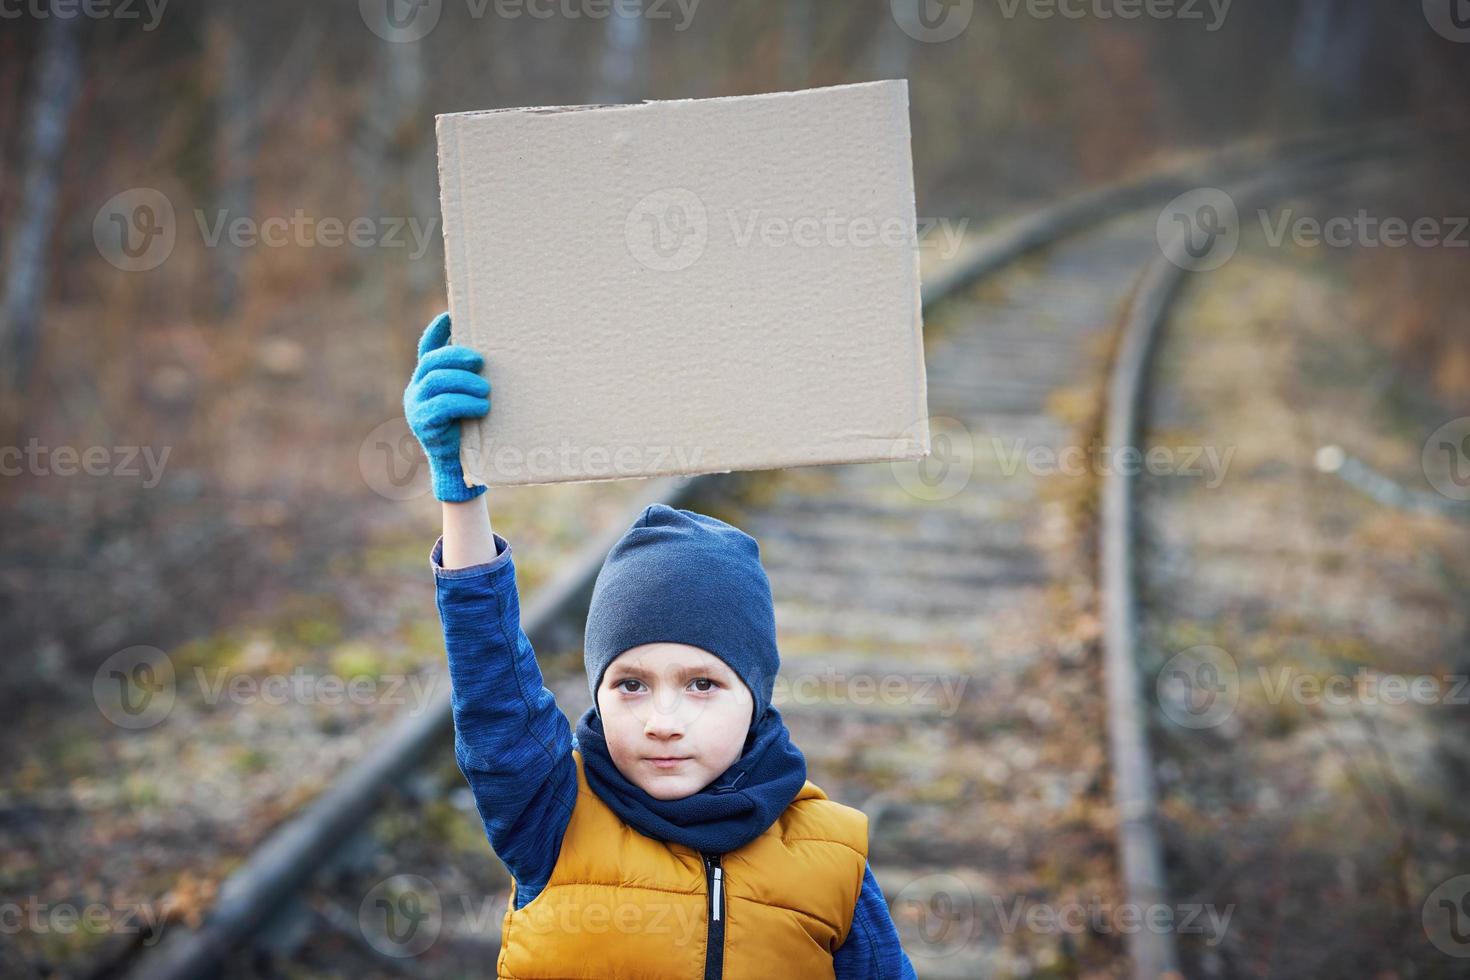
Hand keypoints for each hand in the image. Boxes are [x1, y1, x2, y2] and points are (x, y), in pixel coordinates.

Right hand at [404, 311, 489, 501]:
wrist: (461, 471)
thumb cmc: (474, 431)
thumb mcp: (473, 400)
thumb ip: (475, 380)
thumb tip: (501, 356)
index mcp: (428, 379)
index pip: (427, 347)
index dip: (437, 330)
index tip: (451, 315)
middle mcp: (417, 389)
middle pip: (431, 361)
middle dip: (456, 356)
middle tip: (480, 360)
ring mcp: (417, 406)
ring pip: (435, 382)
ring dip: (463, 382)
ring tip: (486, 390)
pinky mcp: (423, 424)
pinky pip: (440, 406)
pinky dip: (462, 403)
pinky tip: (481, 406)